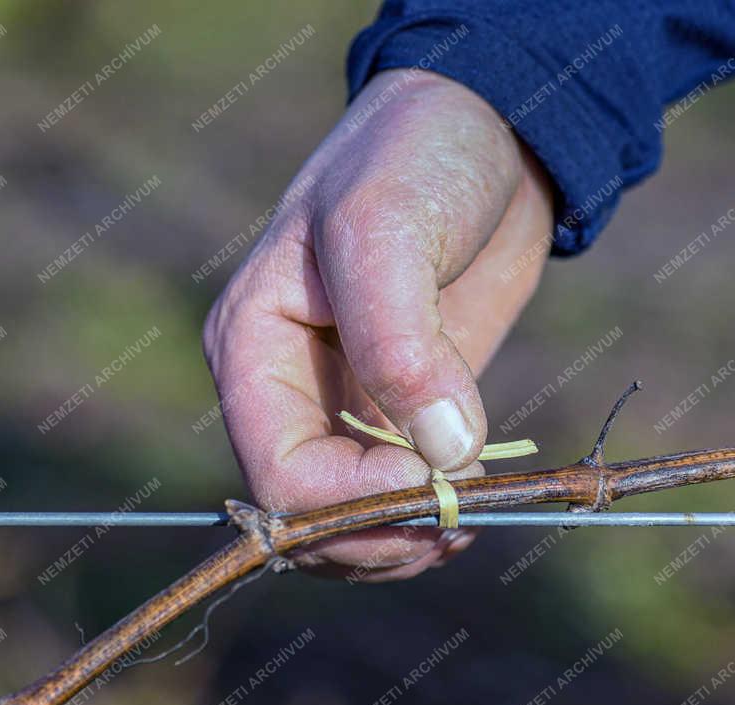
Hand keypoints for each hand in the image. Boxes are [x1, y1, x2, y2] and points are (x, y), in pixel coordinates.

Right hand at [203, 69, 553, 580]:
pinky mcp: (395, 411)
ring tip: (472, 511)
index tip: (433, 482)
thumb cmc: (415, 157)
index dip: (350, 502)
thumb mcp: (386, 225)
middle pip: (310, 515)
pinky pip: (395, 497)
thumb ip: (400, 340)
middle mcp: (285, 389)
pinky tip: (475, 493)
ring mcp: (340, 406)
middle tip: (458, 522)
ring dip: (408, 537)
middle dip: (381, 534)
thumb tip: (440, 455)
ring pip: (351, 521)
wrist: (482, 137)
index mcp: (252, 347)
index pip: (278, 473)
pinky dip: (431, 515)